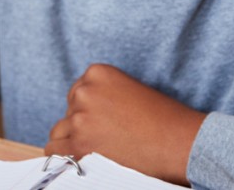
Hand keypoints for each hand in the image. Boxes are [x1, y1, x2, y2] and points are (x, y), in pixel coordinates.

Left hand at [45, 64, 204, 186]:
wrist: (180, 142)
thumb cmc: (163, 120)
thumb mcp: (130, 90)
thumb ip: (104, 95)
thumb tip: (83, 111)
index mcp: (97, 73)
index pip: (79, 91)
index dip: (91, 109)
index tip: (105, 121)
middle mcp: (84, 92)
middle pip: (69, 110)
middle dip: (83, 123)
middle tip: (106, 137)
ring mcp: (80, 118)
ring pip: (60, 130)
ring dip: (74, 140)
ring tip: (97, 150)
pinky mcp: (79, 145)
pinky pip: (53, 150)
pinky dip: (64, 156)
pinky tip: (80, 160)